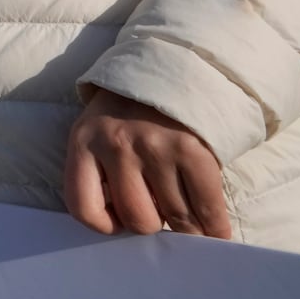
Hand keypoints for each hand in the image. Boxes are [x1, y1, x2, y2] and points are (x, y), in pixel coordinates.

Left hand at [64, 87, 231, 238]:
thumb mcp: (97, 131)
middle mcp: (117, 144)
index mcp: (84, 141)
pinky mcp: (192, 149)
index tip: (120, 223)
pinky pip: (207, 207)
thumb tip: (127, 227)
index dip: (105, 225)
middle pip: (138, 219)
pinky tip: (216, 232)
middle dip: (153, 223)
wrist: (171, 66)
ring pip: (175, 218)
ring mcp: (155, 147)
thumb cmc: (130, 111)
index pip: (83, 206)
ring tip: (190, 223)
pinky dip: (215, 229)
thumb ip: (102, 172)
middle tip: (161, 212)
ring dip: (187, 228)